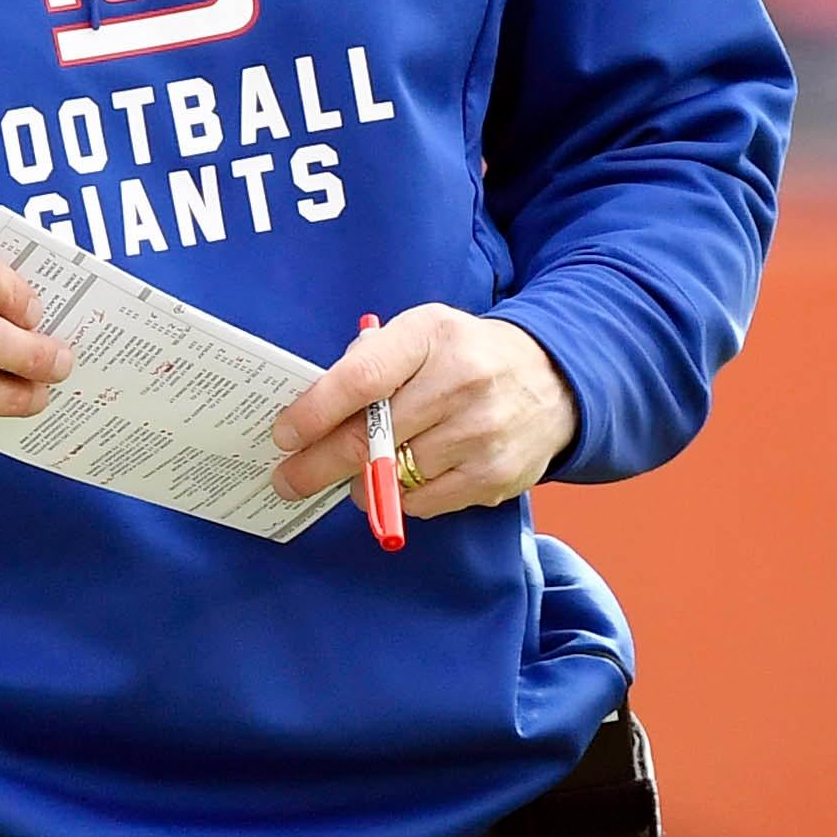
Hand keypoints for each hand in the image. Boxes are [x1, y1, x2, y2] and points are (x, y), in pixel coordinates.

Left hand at [268, 307, 576, 520]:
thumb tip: (315, 409)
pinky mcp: (493, 476)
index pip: (361, 380)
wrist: (553, 381)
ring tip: (357, 470)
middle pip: (369, 439)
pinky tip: (406, 475)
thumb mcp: (422, 334)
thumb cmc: (468, 356)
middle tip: (287, 480)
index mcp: (432, 336)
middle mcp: (460, 383)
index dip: (314, 412)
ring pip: (392, 477)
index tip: (283, 435)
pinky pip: (422, 503)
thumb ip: (371, 361)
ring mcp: (480, 433)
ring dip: (362, 482)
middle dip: (316, 465)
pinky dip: (401, 496)